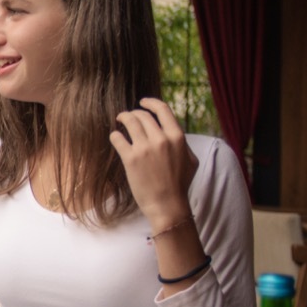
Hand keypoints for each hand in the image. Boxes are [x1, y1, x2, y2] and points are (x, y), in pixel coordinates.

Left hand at [109, 97, 197, 230]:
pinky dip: (115, 135)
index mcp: (177, 137)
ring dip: (123, 118)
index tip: (142, 102)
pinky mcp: (130, 158)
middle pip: (142, 115)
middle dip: (133, 113)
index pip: (163, 109)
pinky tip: (115, 137)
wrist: (167, 205)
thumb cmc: (180, 184)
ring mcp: (145, 148)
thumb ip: (182, 143)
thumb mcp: (191, 160)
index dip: (150, 102)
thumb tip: (173, 131)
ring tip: (119, 121)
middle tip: (128, 117)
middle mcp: (161, 139)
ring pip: (129, 122)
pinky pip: (118, 138)